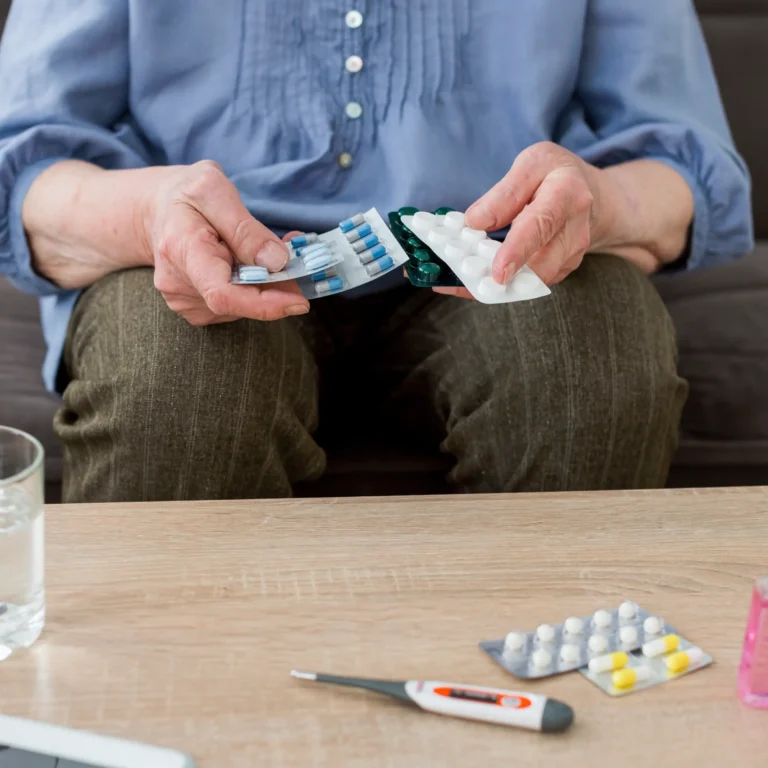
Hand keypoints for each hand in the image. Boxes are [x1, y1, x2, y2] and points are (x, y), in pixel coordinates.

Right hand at [146, 160, 308, 324]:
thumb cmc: (185, 194)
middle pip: (238, 302)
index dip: (265, 304)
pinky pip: (234, 306)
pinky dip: (253, 291)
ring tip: (270, 255)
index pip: (223, 294)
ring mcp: (184, 300)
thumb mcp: (213, 189)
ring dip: (266, 287)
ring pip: (240, 306)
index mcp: (182, 250)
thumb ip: (245, 228)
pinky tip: (252, 267)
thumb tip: (276, 261)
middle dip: (276, 288)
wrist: (155, 210)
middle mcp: (178, 284)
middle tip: (297, 263)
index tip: (300, 302)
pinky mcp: (194, 308)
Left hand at [435, 142, 600, 298]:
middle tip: (467, 280)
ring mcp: (572, 255)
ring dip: (499, 286)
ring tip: (464, 281)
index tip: (498, 272)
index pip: (541, 225)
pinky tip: (477, 281)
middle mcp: (576, 230)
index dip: (518, 251)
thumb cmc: (553, 175)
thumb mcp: (530, 165)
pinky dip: (503, 287)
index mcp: (567, 194)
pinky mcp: (562, 270)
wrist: (587, 192)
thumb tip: (475, 222)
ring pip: (534, 281)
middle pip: (543, 264)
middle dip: (506, 279)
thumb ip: (504, 193)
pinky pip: (530, 284)